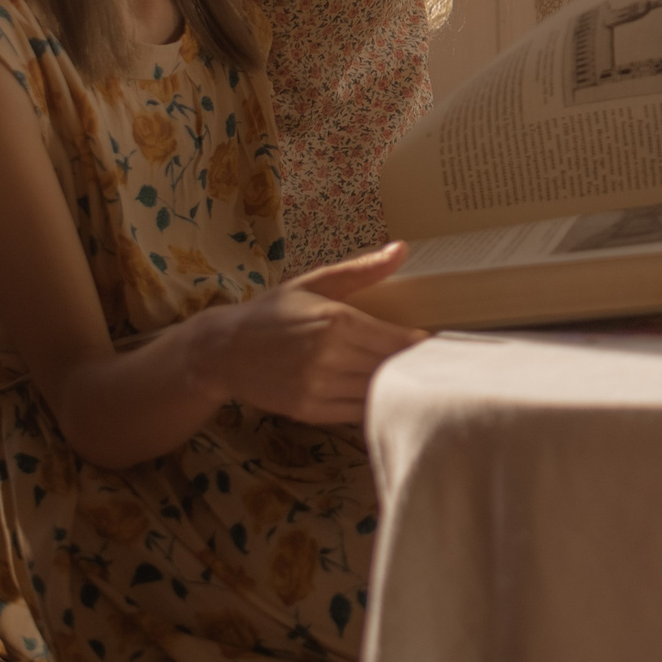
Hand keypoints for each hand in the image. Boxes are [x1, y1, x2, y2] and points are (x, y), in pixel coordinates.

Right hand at [189, 243, 428, 424]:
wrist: (223, 351)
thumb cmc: (273, 312)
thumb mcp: (315, 283)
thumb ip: (361, 270)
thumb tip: (402, 249)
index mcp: (337, 321)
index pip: (398, 340)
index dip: (421, 345)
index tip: (438, 344)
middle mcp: (329, 356)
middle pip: (391, 368)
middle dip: (413, 366)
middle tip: (434, 364)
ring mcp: (318, 387)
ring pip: (376, 392)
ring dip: (396, 387)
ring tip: (413, 381)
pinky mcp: (309, 411)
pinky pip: (355, 411)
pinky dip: (372, 404)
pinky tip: (381, 396)